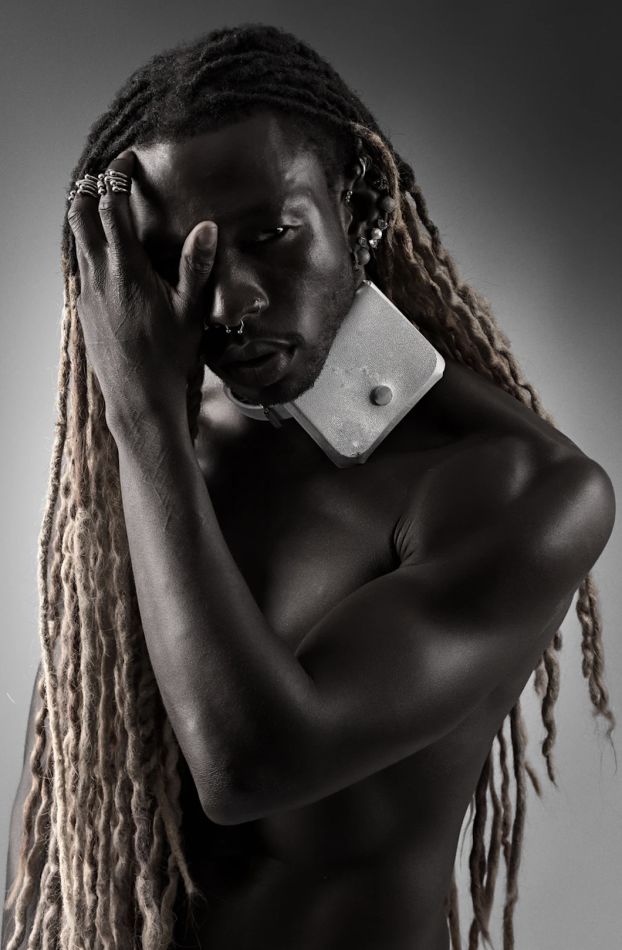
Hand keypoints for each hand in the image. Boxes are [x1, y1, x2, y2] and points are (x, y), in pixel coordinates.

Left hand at [67, 150, 216, 426]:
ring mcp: (87, 292)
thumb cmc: (168, 357)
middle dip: (90, 188)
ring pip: (76, 239)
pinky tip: (104, 253)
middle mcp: (99, 275)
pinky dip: (87, 246)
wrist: (139, 398)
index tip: (126, 160)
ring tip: (101, 204)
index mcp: (126, 269)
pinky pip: (80, 265)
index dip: (117, 176)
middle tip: (105, 175)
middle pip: (80, 214)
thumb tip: (208, 227)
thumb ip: (195, 265)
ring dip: (85, 216)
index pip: (112, 206)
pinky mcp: (84, 309)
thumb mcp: (190, 310)